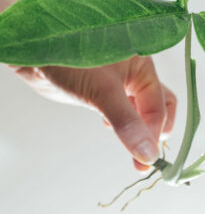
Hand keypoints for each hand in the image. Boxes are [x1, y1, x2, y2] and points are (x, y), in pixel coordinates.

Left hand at [10, 55, 176, 171]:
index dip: (153, 133)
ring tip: (128, 144)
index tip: (145, 159)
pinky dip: (121, 122)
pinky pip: (122, 108)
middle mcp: (135, 73)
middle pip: (156, 106)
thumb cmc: (69, 61)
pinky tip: (109, 126)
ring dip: (137, 129)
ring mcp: (119, 82)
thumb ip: (126, 122)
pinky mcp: (103, 90)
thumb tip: (148, 154)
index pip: (159, 105)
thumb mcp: (102, 91)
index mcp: (143, 65)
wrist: (36, 54)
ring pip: (139, 109)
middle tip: (143, 158)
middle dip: (151, 131)